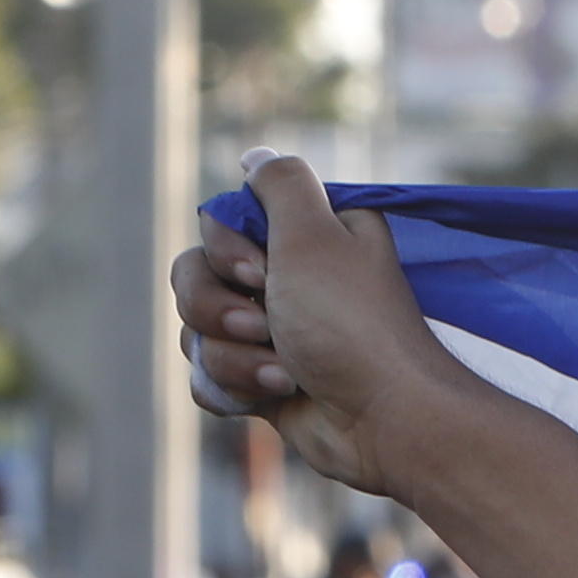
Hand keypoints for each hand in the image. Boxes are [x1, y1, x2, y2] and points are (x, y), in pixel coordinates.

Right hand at [166, 154, 468, 499]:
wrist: (381, 421)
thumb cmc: (350, 324)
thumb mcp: (316, 233)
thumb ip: (281, 185)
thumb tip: (254, 157)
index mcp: (304, 237)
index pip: (220, 224)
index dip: (227, 252)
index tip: (263, 272)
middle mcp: (287, 279)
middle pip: (195, 275)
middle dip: (218, 309)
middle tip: (268, 327)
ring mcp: (272, 332)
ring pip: (197, 330)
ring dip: (234, 356)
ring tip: (286, 372)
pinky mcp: (263, 380)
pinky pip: (207, 376)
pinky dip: (234, 388)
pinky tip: (275, 395)